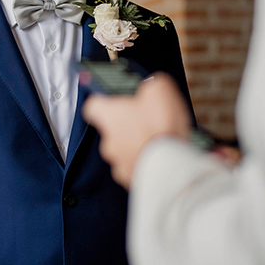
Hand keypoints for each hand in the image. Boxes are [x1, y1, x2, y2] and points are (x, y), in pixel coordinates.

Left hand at [82, 73, 191, 188]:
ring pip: (124, 150)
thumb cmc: (160, 127)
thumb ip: (150, 85)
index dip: (106, 101)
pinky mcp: (131, 180)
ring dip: (137, 146)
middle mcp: (107, 140)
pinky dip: (146, 163)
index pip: (94, 105)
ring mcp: (117, 162)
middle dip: (128, 126)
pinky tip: (161, 158)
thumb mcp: (159, 90)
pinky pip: (136, 168)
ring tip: (159, 142)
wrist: (171, 167)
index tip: (117, 99)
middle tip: (148, 122)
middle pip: (112, 129)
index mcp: (107, 115)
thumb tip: (151, 86)